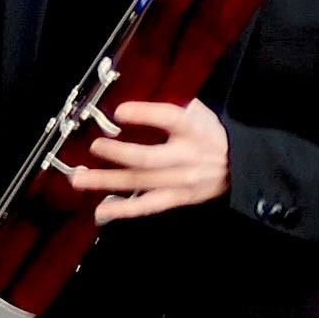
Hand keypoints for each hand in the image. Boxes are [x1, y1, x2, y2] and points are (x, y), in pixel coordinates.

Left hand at [77, 96, 231, 221]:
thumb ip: (169, 109)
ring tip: (79, 178)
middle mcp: (187, 156)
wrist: (239, 166)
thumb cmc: (209, 135)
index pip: (169, 118)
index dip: (144, 114)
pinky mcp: (177, 198)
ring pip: (140, 182)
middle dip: (117, 153)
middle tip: (94, 146)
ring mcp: (181, 181)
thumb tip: (131, 106)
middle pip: (148, 158)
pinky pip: (147, 206)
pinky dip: (123, 210)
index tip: (119, 112)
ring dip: (106, 181)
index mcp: (193, 129)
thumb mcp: (198, 114)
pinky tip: (101, 211)